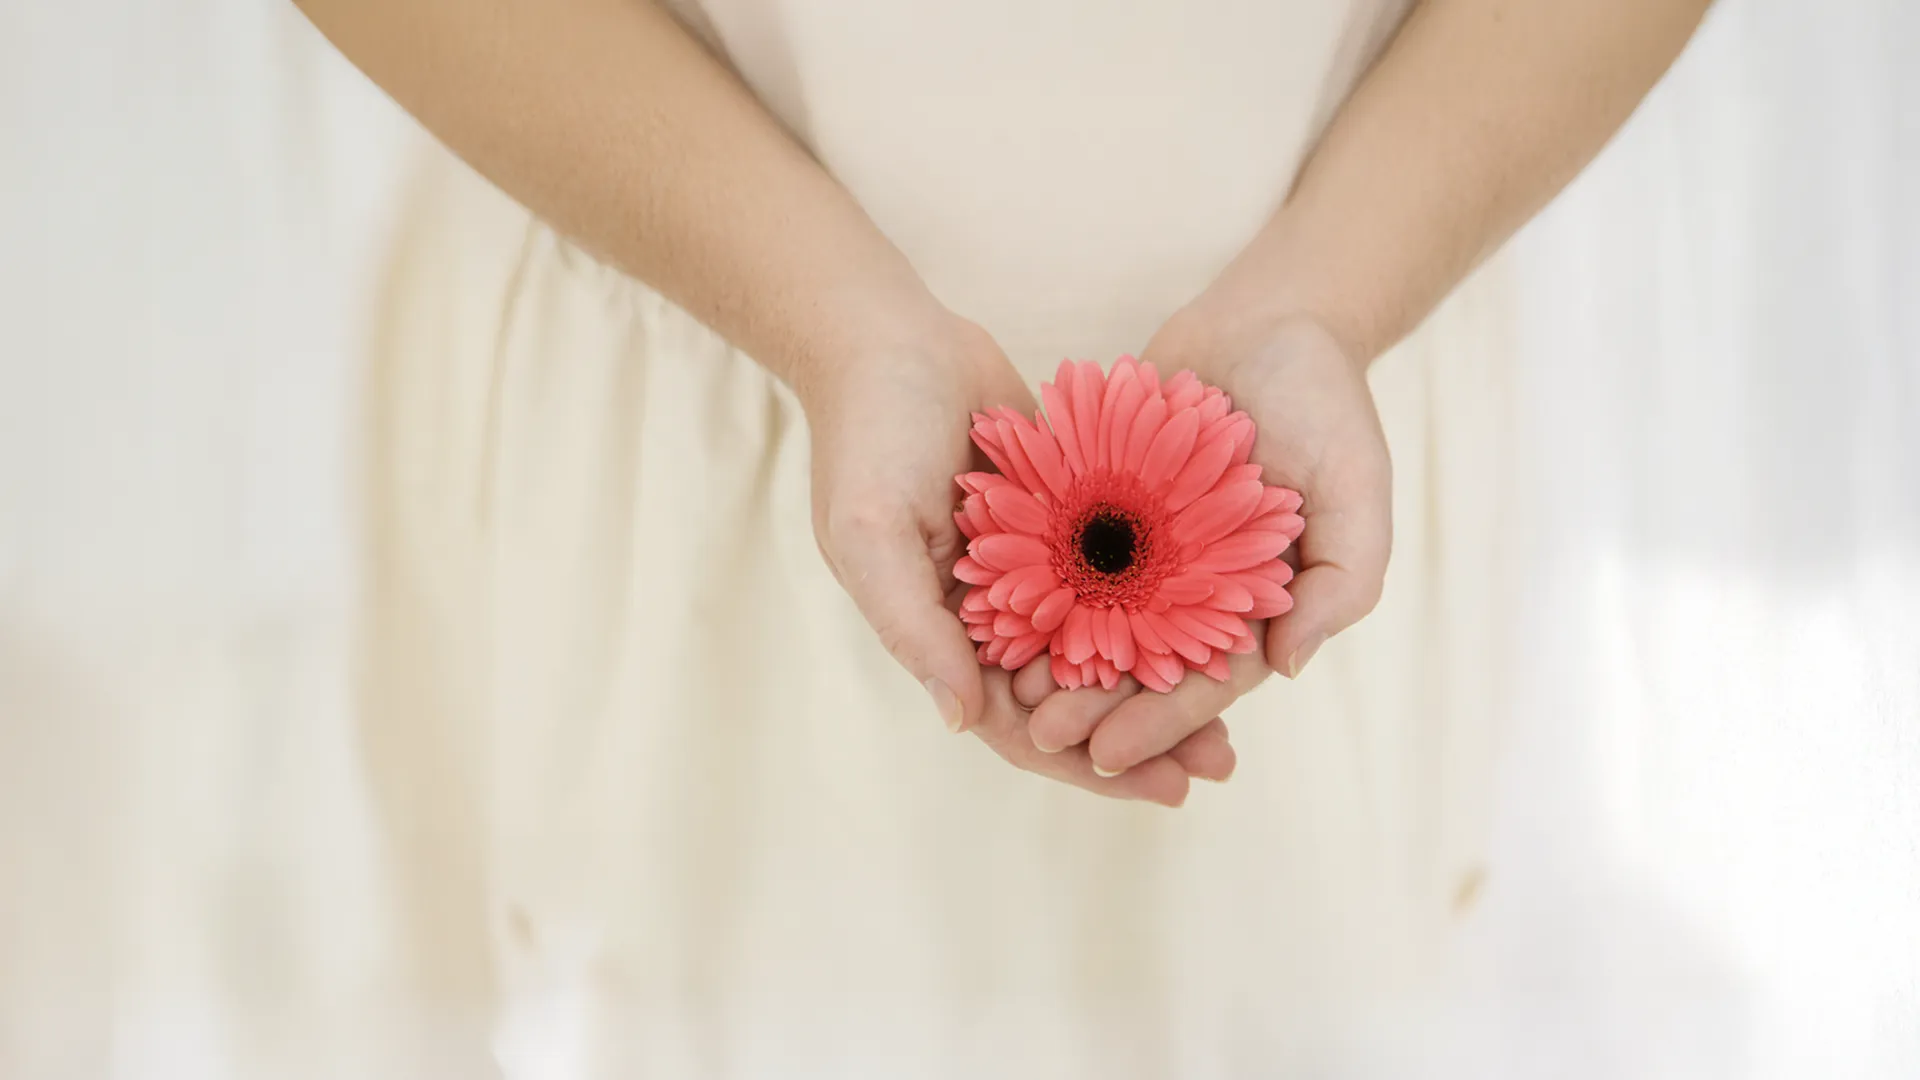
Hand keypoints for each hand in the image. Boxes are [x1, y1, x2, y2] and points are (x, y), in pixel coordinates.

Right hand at [797, 314, 1231, 805]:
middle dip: (1147, 730)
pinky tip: (1230, 605)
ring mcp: (1036, 565)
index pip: (1022, 725)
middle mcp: (997, 614)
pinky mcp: (1068, 515)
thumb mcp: (873, 537)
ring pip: (1111, 639)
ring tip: (1243, 692)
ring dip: (1167, 670)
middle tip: (1222, 762)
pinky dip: (1169, 592)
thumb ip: (915, 628)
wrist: (888, 338)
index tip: (1165, 788)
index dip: (1090, 762)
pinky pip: (1126, 567)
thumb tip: (962, 720)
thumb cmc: (867, 439)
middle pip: (1080, 696)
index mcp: (947, 636)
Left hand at [1029, 312, 1391, 776]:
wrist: (1270, 318)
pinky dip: (1028, 584)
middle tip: (1039, 736)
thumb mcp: (1359, 485)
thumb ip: (1343, 578)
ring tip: (1004, 693)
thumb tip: (1289, 666)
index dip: (1157, 723)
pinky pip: (1056, 550)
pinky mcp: (1097, 501)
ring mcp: (1140, 547)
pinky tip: (986, 609)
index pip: (1203, 682)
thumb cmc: (1326, 402)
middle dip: (1090, 707)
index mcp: (1251, 604)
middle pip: (1135, 665)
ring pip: (1088, 618)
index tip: (1109, 757)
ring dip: (1049, 660)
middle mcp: (1189, 587)